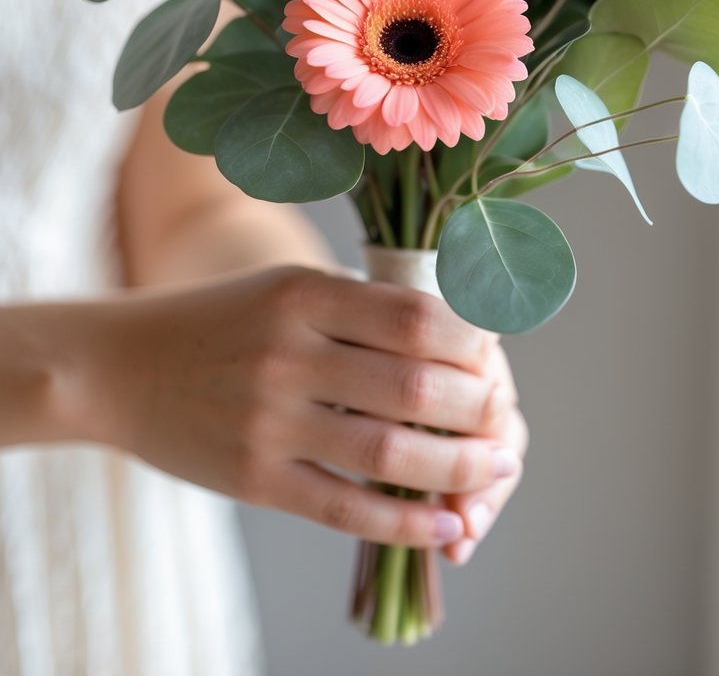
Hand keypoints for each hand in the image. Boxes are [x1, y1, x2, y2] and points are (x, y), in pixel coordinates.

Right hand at [78, 266, 524, 549]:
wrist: (121, 366)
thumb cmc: (222, 321)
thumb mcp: (288, 288)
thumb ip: (362, 309)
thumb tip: (461, 340)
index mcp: (305, 292)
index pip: (417, 317)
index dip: (473, 341)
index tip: (493, 356)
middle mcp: (290, 351)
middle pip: (415, 386)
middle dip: (479, 407)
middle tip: (502, 417)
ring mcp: (270, 418)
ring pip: (392, 452)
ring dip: (459, 468)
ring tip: (493, 468)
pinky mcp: (255, 477)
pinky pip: (346, 508)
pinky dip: (406, 522)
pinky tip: (446, 525)